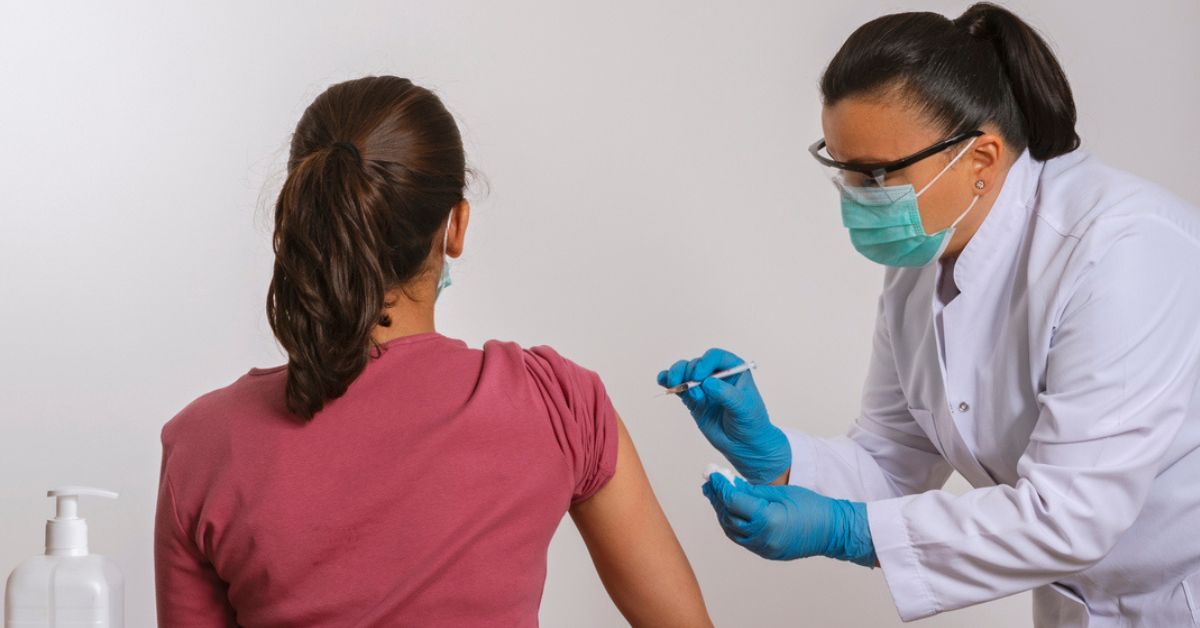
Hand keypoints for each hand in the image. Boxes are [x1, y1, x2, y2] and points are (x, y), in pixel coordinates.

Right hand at [658, 348, 790, 482]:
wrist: (745, 445)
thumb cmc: (751, 423)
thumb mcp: (744, 407)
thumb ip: (726, 394)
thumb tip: (707, 382)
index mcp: (734, 370)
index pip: (716, 357)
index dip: (705, 362)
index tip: (700, 376)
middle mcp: (717, 375)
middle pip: (696, 364)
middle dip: (688, 372)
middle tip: (687, 385)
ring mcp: (704, 387)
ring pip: (685, 373)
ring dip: (677, 376)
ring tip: (676, 387)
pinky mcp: (693, 400)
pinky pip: (679, 387)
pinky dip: (668, 382)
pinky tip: (663, 382)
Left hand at [701, 472, 875, 566]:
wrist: (833, 531)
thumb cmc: (812, 507)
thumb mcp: (781, 492)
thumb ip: (753, 491)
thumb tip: (731, 485)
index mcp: (768, 520)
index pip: (733, 502)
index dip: (720, 487)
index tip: (713, 475)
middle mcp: (762, 538)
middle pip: (728, 517)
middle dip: (717, 499)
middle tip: (710, 483)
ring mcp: (763, 548)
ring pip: (732, 531)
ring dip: (722, 513)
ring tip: (717, 496)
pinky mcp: (765, 552)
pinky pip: (741, 538)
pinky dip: (732, 524)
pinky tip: (730, 512)